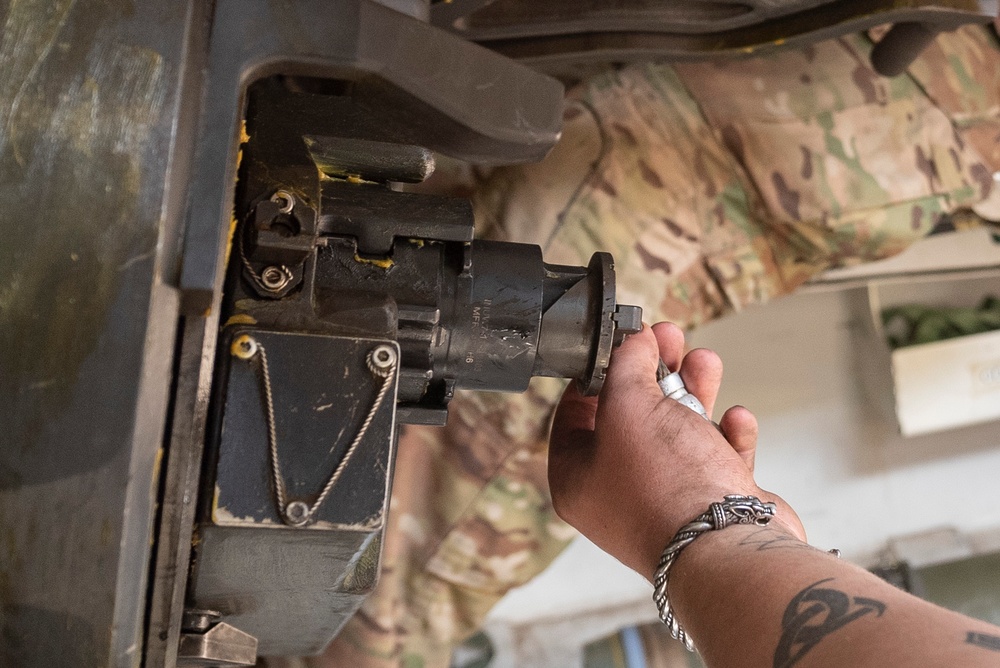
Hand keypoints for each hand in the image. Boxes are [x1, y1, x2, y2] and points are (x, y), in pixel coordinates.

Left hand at [547, 322, 803, 577]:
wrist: (728, 547)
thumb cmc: (666, 482)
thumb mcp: (629, 404)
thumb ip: (626, 363)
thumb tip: (633, 340)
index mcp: (577, 477)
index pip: (574, 413)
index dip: (598, 370)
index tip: (621, 340)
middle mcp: (617, 494)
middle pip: (631, 417)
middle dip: (654, 372)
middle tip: (670, 337)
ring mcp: (665, 503)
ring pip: (677, 433)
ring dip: (694, 392)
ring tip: (706, 361)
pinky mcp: (711, 509)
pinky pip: (715, 460)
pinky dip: (726, 435)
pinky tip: (735, 419)